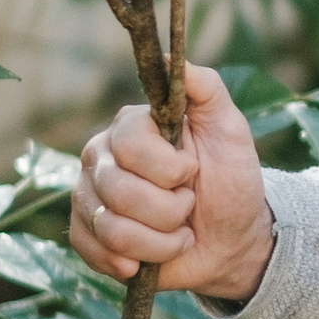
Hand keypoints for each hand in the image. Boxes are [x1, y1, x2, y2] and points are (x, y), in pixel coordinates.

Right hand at [70, 61, 274, 302]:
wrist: (232, 239)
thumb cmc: (230, 180)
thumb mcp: (230, 129)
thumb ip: (205, 88)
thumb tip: (171, 56)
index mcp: (130, 128)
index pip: (131, 146)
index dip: (170, 169)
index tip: (194, 172)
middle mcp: (101, 159)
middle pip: (119, 191)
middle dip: (171, 210)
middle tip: (188, 207)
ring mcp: (89, 198)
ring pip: (112, 228)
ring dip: (161, 241)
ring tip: (178, 234)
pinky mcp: (86, 237)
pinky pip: (94, 252)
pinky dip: (134, 262)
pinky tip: (148, 259)